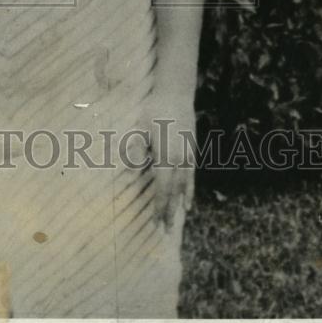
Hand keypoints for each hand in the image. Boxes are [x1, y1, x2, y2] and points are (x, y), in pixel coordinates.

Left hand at [143, 97, 196, 230]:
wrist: (176, 92)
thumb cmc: (154, 109)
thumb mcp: (139, 126)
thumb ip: (134, 149)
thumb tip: (128, 172)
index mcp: (166, 154)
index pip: (163, 187)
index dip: (160, 205)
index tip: (156, 222)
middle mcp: (180, 158)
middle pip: (174, 191)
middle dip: (169, 210)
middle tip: (164, 230)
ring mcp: (189, 155)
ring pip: (185, 186)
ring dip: (179, 204)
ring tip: (175, 221)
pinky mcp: (192, 150)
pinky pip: (191, 176)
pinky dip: (189, 190)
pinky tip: (188, 201)